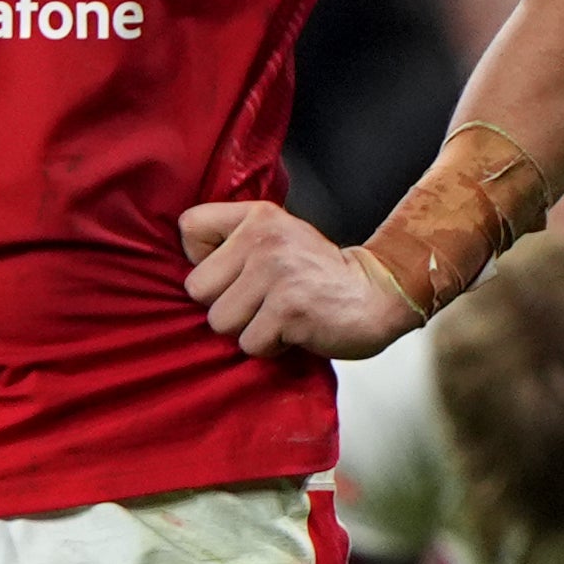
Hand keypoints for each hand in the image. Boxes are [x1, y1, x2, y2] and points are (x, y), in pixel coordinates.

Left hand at [180, 201, 416, 361]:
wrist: (380, 295)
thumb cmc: (317, 276)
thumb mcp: (277, 240)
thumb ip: (233, 245)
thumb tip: (183, 272)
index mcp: (257, 217)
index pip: (189, 226)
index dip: (201, 258)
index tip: (233, 270)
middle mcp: (264, 238)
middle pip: (196, 288)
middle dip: (225, 304)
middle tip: (264, 300)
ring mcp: (277, 273)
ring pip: (219, 321)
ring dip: (248, 328)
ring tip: (279, 315)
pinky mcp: (289, 309)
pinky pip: (249, 343)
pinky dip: (270, 346)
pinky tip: (295, 329)